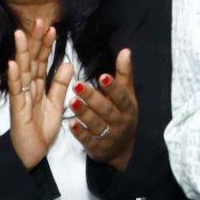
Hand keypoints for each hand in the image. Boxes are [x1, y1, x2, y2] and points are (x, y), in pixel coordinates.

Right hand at [4, 20, 73, 168]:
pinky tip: (13, 65)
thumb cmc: (40, 129)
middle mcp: (27, 88)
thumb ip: (60, 84)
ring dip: (21, 53)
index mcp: (38, 86)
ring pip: (21, 71)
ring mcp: (20, 97)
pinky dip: (14, 78)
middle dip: (34, 41)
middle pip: (31, 60)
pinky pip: (15, 92)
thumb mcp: (56, 104)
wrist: (32, 154)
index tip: (52, 27)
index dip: (46, 45)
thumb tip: (67, 62)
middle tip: (38, 21)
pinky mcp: (16, 109)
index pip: (42, 61)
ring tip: (20, 34)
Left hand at [68, 47, 140, 168]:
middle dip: (93, 98)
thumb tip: (125, 51)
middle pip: (106, 110)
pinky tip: (71, 124)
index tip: (102, 76)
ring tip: (72, 101)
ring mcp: (109, 137)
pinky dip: (80, 133)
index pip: (121, 97)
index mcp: (128, 107)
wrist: (122, 149)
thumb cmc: (122, 114)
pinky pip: (88, 141)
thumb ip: (124, 74)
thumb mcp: (127, 95)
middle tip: (77, 85)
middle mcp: (120, 123)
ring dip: (84, 113)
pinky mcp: (97, 149)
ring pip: (96, 125)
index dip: (112, 87)